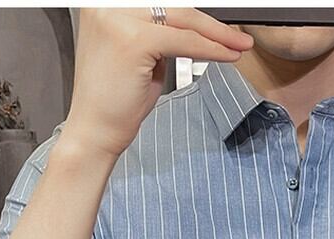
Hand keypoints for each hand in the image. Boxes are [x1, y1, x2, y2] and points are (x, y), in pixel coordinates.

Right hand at [63, 8, 253, 159]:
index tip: (219, 25)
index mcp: (104, 3)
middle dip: (211, 22)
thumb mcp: (138, 55)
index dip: (194, 15)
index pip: (161, 3)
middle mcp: (107, 4)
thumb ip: (158, 34)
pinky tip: (227, 56)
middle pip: (174, 6)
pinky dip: (210, 49)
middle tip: (238, 35)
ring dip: (217, 34)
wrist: (95, 131)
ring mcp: (118, 19)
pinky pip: (184, 42)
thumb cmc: (115, 100)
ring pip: (183, 19)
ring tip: (239, 45)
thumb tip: (191, 27)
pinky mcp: (134, 40)